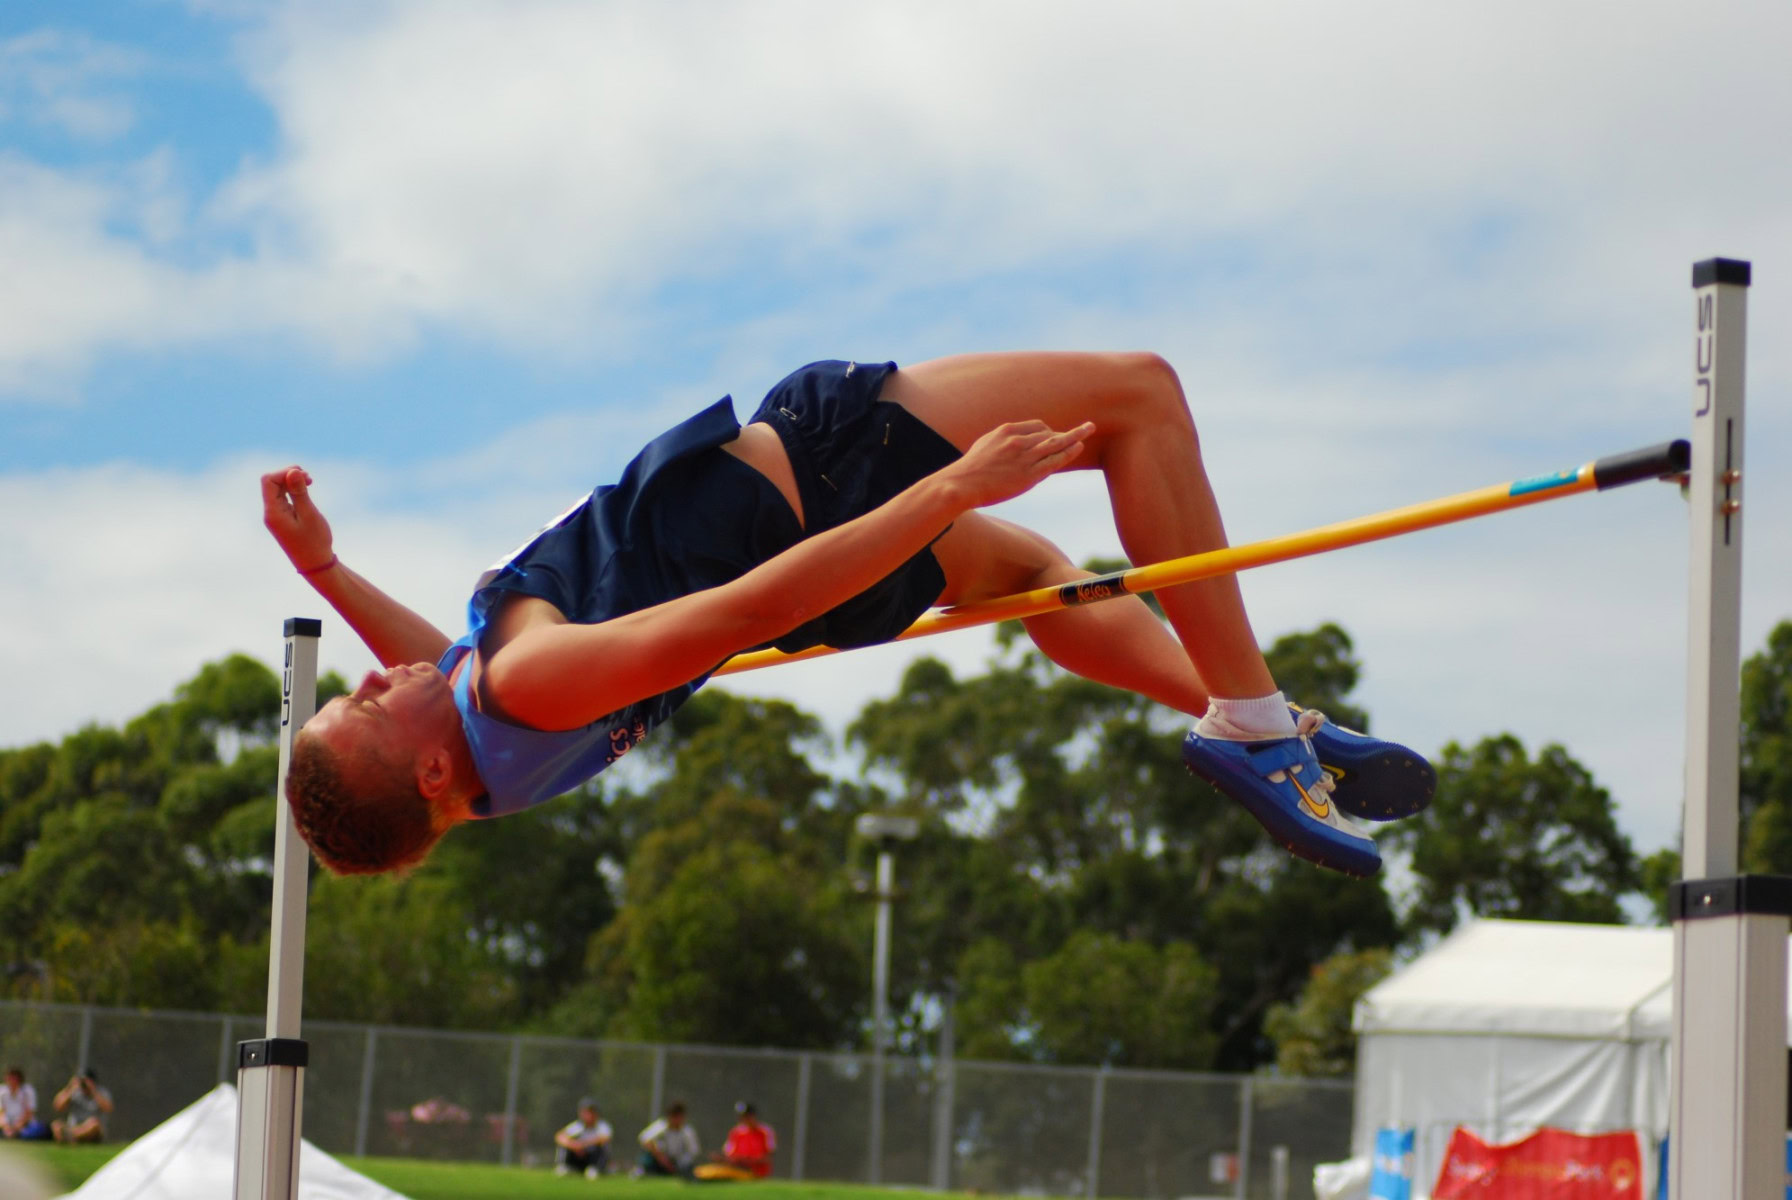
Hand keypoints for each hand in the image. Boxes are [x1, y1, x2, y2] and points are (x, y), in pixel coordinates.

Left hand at [260, 466, 334, 573]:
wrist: (315, 565)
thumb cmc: (314, 541)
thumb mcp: (309, 515)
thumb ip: (299, 492)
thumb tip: (293, 471)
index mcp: (273, 512)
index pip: (269, 481)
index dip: (285, 472)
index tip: (306, 477)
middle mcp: (270, 513)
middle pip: (271, 482)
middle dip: (289, 475)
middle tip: (310, 479)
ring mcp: (275, 515)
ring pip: (277, 488)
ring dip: (292, 481)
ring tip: (310, 483)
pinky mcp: (283, 517)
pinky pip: (282, 497)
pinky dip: (293, 490)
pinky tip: (306, 491)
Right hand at [940, 420, 1091, 509]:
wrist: (961, 484)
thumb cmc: (970, 470)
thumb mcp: (985, 445)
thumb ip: (1002, 442)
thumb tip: (1012, 443)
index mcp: (1006, 431)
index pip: (1036, 426)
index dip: (1048, 431)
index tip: (1054, 436)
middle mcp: (1018, 440)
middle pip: (1048, 432)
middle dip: (1064, 433)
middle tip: (1082, 431)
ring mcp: (1025, 457)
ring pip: (1056, 442)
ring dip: (1075, 435)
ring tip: (1089, 429)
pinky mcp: (1029, 475)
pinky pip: (1054, 461)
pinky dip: (1068, 453)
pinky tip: (1077, 447)